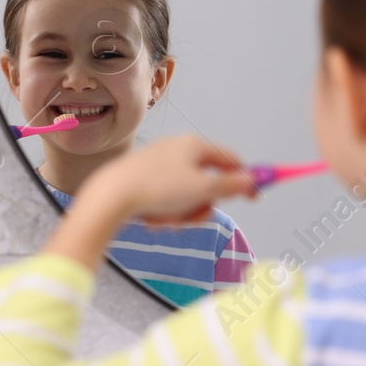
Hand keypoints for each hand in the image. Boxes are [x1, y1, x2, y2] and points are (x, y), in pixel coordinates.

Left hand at [43, 134, 255, 267]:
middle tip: (196, 217)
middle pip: (207, 182)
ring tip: (169, 220)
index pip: (230, 158)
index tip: (253, 198)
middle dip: (203, 205)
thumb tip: (251, 181)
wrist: (112, 195)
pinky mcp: (143, 179)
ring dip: (183, 213)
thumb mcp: (202, 190)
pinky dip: (165, 212)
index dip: (244, 179)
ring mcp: (159, 164)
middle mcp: (177, 149)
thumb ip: (231, 186)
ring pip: (186, 195)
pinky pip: (166, 199)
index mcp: (194, 145)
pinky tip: (152, 218)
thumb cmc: (158, 188)